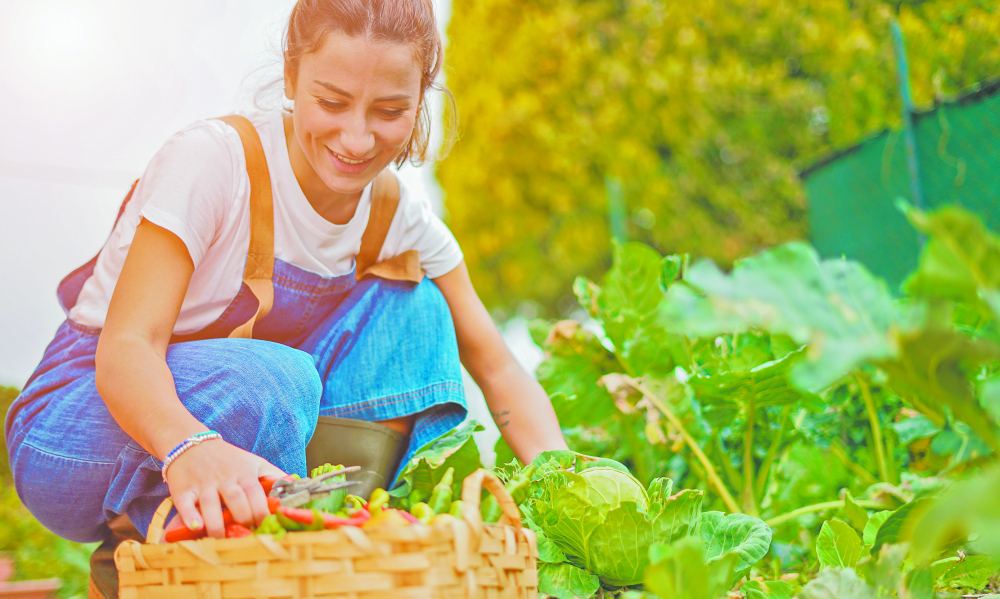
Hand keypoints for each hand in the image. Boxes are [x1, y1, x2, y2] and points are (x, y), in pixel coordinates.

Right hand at [165, 439, 284, 537]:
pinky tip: (196, 527)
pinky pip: (185, 504)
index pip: (256, 494)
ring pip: (211, 505)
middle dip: (243, 519)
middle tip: (245, 536)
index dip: (262, 511)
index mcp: (244, 474)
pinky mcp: (183, 489)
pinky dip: (189, 516)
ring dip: (217, 525)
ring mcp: (204, 484)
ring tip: (222, 540)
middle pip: (236, 500)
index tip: (266, 527)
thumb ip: (274, 475)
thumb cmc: (229, 458)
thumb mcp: (254, 462)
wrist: (193, 444)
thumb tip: (296, 486)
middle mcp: (225, 479)